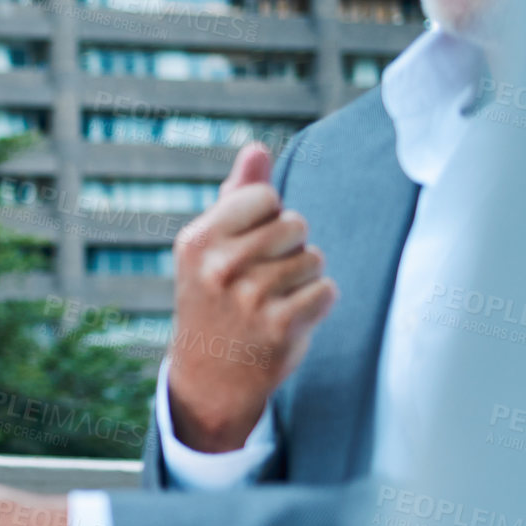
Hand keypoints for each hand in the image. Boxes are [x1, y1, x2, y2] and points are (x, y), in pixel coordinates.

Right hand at [168, 143, 337, 451]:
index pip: (264, 196)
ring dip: (304, 278)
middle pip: (295, 223)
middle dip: (290, 247)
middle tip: (263, 278)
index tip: (248, 247)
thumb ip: (236, 196)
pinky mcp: (280, 326)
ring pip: (314, 258)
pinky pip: (327, 291)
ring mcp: (249, 297)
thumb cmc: (215, 300)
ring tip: (273, 300)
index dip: (268, 218)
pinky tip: (288, 319)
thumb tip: (257, 149)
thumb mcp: (211, 248)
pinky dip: (317, 305)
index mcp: (198, 240)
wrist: (210, 376)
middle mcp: (219, 266)